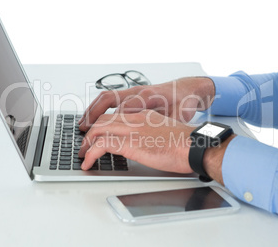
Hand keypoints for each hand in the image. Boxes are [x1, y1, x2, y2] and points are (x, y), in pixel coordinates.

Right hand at [78, 77, 214, 130]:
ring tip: (82, 124)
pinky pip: (110, 98)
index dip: (112, 122)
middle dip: (94, 114)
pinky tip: (93, 118)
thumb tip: (157, 135)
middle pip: (109, 98)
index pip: (125, 108)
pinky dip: (99, 107)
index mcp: (149, 96)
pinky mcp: (132, 94)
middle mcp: (138, 91)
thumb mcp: (179, 116)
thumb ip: (166, 124)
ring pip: (107, 97)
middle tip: (84, 129)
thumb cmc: (184, 103)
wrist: (187, 90)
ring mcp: (134, 91)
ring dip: (92, 110)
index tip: (102, 136)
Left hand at [78, 110, 195, 173]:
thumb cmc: (184, 142)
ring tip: (82, 156)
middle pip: (102, 120)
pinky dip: (90, 154)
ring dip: (86, 144)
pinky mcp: (130, 142)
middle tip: (83, 144)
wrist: (194, 145)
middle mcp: (134, 118)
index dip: (100, 125)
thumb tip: (143, 144)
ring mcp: (131, 129)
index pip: (114, 115)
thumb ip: (150, 133)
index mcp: (143, 115)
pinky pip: (101, 145)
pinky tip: (88, 163)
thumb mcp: (163, 132)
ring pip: (97, 130)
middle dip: (89, 133)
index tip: (94, 134)